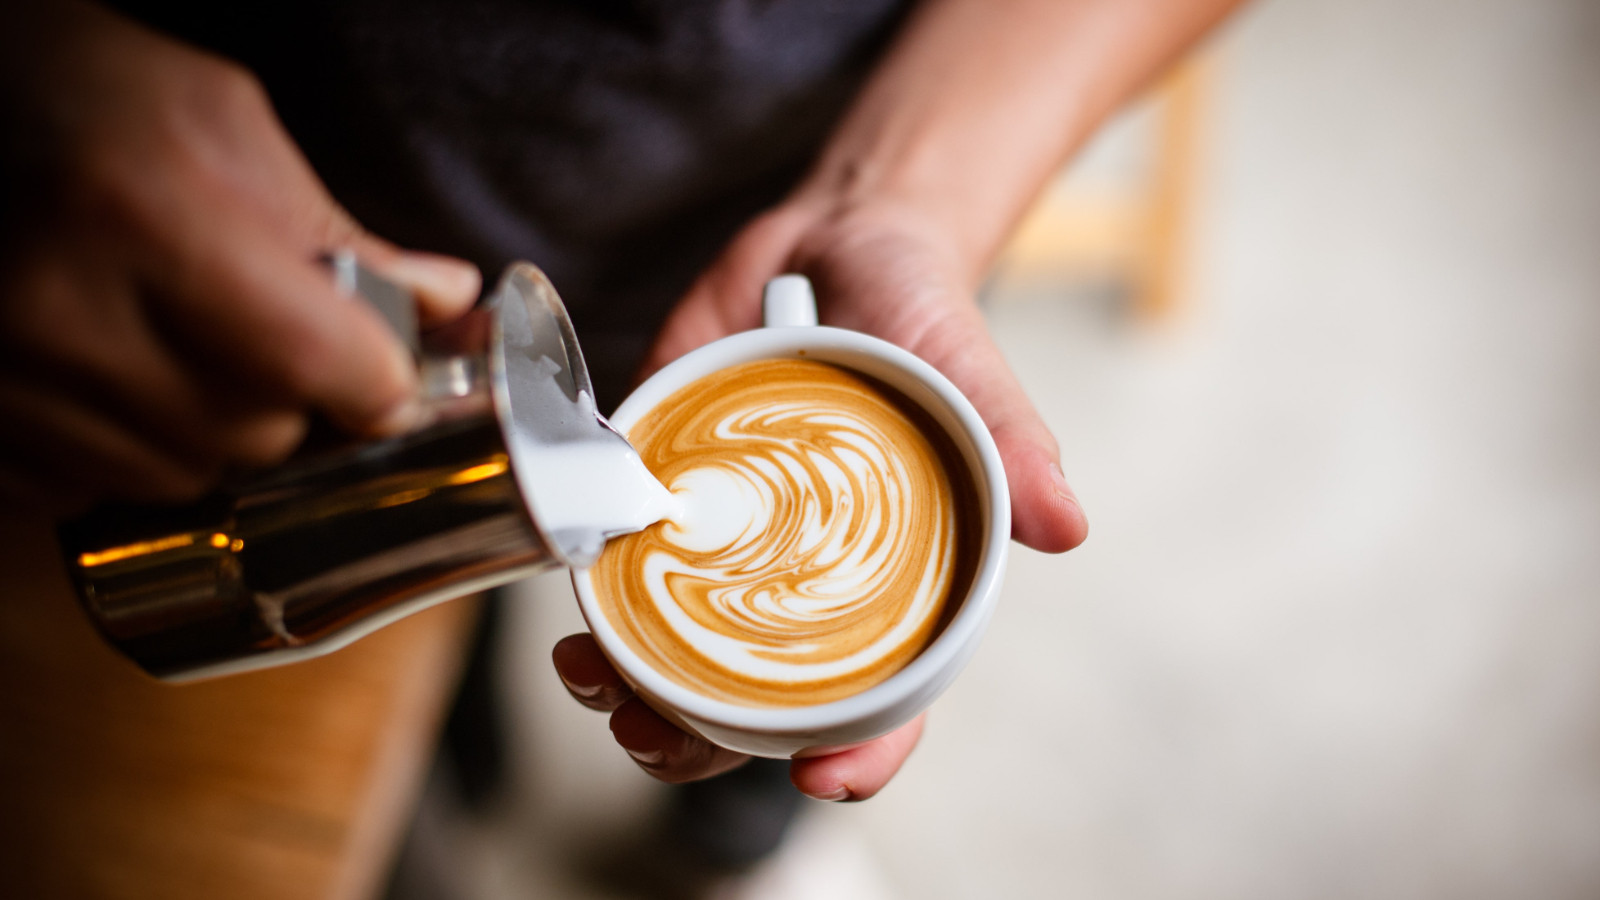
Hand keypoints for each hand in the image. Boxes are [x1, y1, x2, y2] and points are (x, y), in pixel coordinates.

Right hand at [0, 2, 479, 511]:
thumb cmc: (75, 90)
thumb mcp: (220, 123)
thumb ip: (335, 228)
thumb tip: (441, 299)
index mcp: (144, 214)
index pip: (311, 362)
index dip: (374, 384)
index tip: (387, 380)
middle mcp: (58, 309)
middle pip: (255, 435)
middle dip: (291, 401)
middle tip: (268, 338)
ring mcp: (3, 381)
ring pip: (181, 476)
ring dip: (209, 433)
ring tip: (180, 346)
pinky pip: (90, 493)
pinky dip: (123, 450)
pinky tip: (113, 377)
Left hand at [552, 197, 1087, 798]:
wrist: (833, 237)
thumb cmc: (920, 315)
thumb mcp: (969, 366)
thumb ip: (1009, 439)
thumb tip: (1066, 524)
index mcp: (891, 583)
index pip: (886, 698)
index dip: (861, 753)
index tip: (821, 778)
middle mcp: (803, 583)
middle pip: (757, 705)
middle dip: (701, 744)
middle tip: (654, 734)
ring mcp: (728, 545)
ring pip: (676, 656)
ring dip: (629, 690)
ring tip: (593, 678)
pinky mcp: (666, 494)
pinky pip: (625, 567)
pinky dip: (593, 600)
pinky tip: (571, 610)